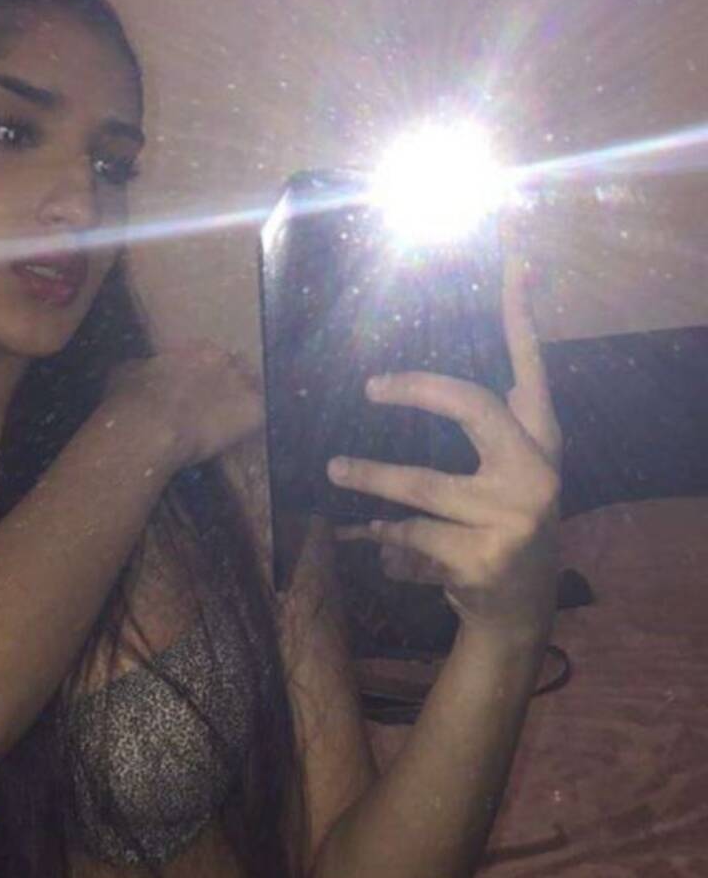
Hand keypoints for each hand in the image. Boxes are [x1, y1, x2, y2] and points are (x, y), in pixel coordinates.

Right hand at [103, 339, 264, 473]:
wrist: (150, 428)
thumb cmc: (132, 398)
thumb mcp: (127, 371)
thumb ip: (144, 367)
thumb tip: (142, 369)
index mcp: (198, 349)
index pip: (211, 355)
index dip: (205, 371)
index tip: (197, 386)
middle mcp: (225, 360)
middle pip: (236, 369)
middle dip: (227, 384)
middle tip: (214, 405)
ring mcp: (242, 385)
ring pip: (253, 389)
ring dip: (244, 401)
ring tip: (230, 421)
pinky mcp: (253, 412)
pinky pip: (262, 415)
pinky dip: (255, 422)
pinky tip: (243, 432)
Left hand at [329, 236, 562, 645]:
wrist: (515, 616)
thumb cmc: (497, 529)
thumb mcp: (505, 477)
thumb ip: (483, 432)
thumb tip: (406, 384)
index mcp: (543, 442)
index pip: (533, 368)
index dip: (523, 315)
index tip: (517, 261)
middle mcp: (537, 472)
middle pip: (473, 407)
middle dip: (418, 391)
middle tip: (371, 386)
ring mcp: (514, 516)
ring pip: (423, 483)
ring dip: (370, 477)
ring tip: (335, 468)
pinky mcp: (482, 558)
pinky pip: (410, 533)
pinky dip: (379, 534)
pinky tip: (361, 536)